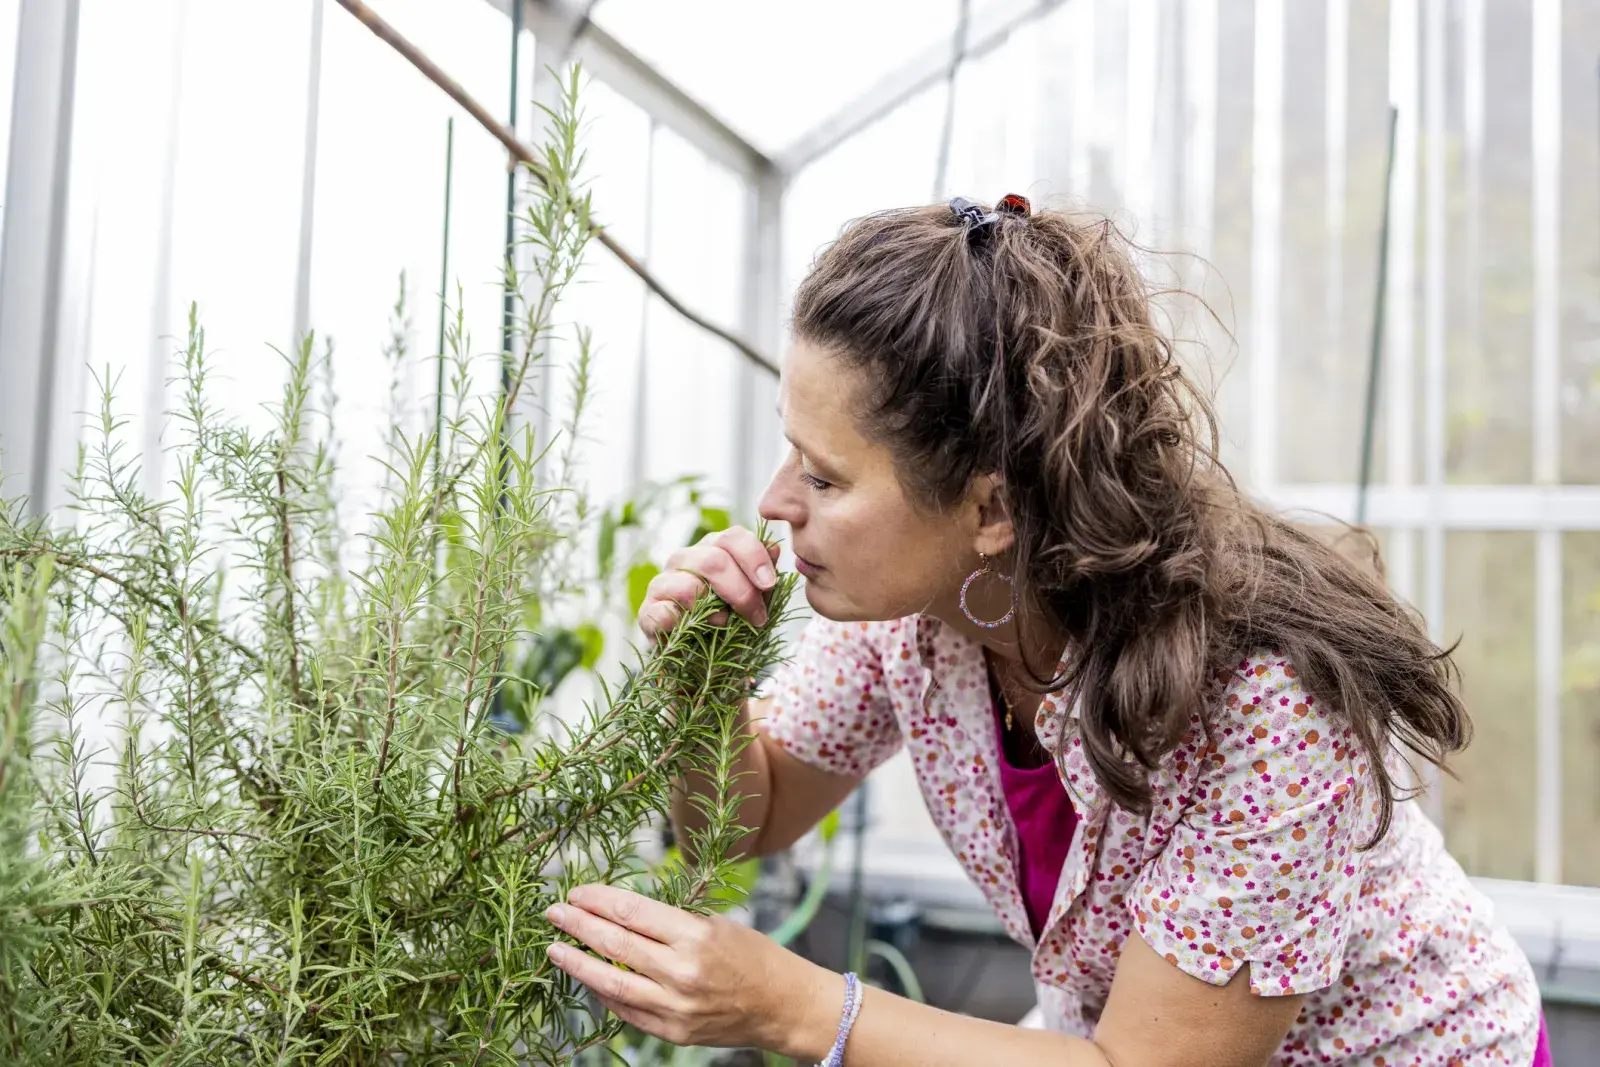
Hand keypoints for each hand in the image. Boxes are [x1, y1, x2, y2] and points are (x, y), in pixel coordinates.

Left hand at [544, 883, 836, 1053]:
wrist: (783, 1005)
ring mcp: (675, 1007)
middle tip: (553, 912)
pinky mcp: (673, 1032)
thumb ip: (669, 923)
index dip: (598, 900)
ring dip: (578, 963)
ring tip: (554, 948)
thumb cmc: (753, 956)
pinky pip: (627, 1011)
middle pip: (615, 944)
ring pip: (612, 982)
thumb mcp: (716, 924)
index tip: (576, 892)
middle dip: (579, 925)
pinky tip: (588, 977)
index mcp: (695, 936)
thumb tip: (619, 913)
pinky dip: (604, 993)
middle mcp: (682, 972)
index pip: (631, 912)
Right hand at [638, 527, 780, 639]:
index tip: (769, 584)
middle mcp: (685, 559)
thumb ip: (763, 576)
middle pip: (713, 560)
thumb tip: (775, 547)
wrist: (704, 663)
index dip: (754, 558)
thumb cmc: (732, 626)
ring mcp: (662, 583)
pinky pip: (664, 612)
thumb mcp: (756, 601)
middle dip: (741, 592)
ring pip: (689, 585)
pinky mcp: (647, 611)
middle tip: (757, 618)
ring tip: (723, 625)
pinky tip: (695, 633)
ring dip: (714, 611)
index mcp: (713, 549)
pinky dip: (685, 624)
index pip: (732, 537)